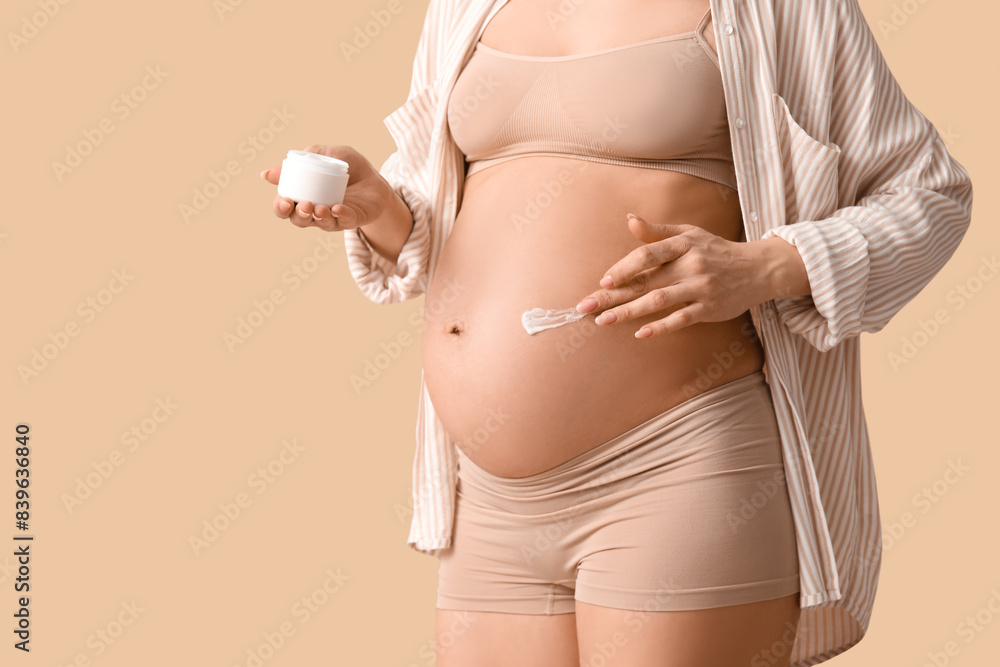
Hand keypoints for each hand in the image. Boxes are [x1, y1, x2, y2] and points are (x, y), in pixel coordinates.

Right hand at [260, 144, 393, 230]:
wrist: (374, 176)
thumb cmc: (346, 166)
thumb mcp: (323, 155)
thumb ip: (300, 161)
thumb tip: (266, 175)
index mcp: (303, 197)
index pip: (285, 208)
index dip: (281, 207)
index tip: (285, 200)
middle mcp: (315, 211)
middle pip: (299, 220)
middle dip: (298, 215)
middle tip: (303, 205)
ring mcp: (335, 218)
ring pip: (321, 223)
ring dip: (318, 217)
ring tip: (319, 208)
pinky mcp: (354, 219)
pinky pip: (345, 221)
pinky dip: (341, 216)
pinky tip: (337, 208)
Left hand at [574, 213, 784, 338]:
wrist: (758, 269)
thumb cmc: (716, 250)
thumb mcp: (690, 233)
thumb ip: (658, 231)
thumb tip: (629, 219)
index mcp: (683, 244)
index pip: (646, 255)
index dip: (623, 268)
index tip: (603, 281)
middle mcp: (691, 264)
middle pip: (646, 281)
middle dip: (613, 295)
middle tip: (586, 306)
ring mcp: (700, 287)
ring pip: (659, 300)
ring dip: (629, 312)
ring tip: (604, 321)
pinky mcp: (710, 308)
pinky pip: (681, 319)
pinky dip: (660, 326)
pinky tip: (640, 332)